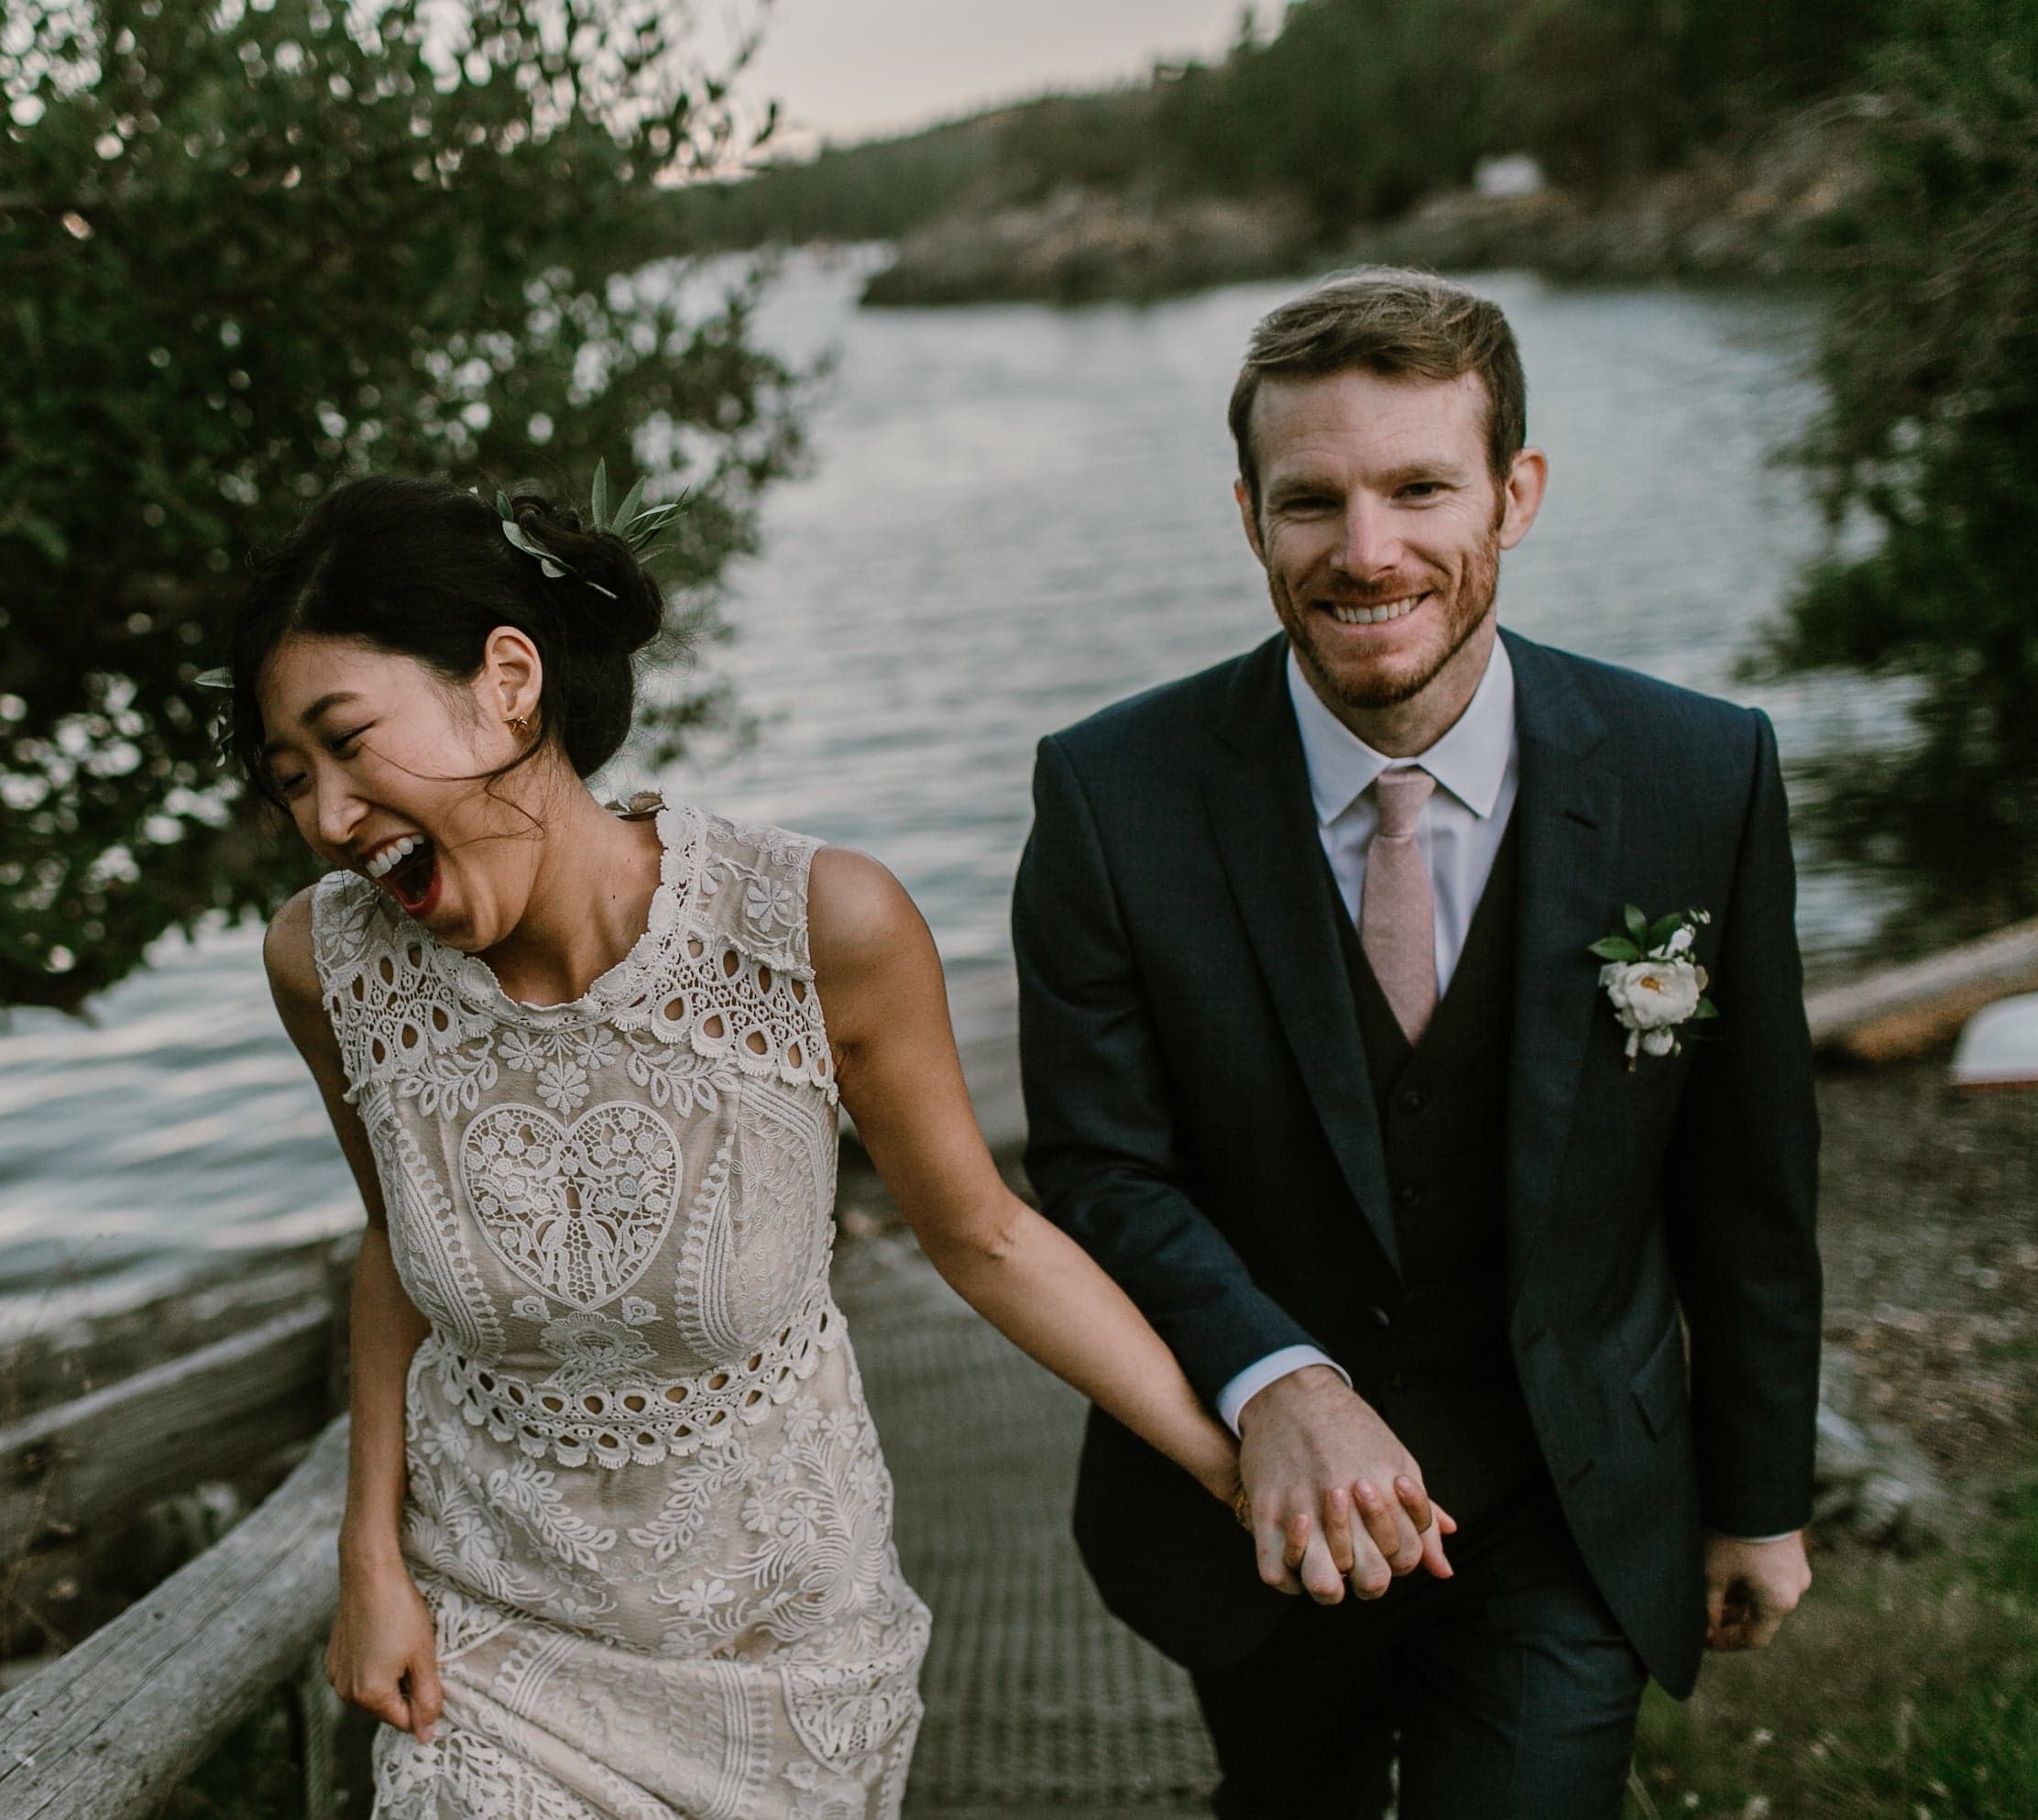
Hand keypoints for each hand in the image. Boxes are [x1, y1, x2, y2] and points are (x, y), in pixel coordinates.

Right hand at [328, 1553, 443, 1741]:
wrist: (369, 1574)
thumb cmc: (400, 1612)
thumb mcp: (424, 1657)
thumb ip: (427, 1699)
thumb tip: (427, 1735)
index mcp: (369, 1695)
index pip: (404, 1720)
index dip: (424, 1702)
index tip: (431, 1673)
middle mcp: (346, 1691)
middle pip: (387, 1706)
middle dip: (406, 1687)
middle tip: (417, 1653)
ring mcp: (336, 1673)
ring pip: (373, 1689)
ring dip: (390, 1675)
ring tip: (400, 1641)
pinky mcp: (333, 1657)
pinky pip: (359, 1673)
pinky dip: (374, 1663)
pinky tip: (383, 1636)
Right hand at [1237, 1364, 1455, 1603]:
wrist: (1292, 1392)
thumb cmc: (1350, 1427)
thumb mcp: (1397, 1462)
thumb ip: (1421, 1519)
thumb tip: (1443, 1570)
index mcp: (1385, 1492)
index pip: (1406, 1558)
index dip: (1398, 1559)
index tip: (1380, 1540)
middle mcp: (1347, 1505)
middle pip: (1372, 1580)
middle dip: (1369, 1579)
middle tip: (1356, 1559)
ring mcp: (1303, 1509)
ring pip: (1324, 1585)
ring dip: (1329, 1582)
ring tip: (1326, 1562)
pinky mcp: (1266, 1510)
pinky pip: (1275, 1572)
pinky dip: (1288, 1576)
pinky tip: (1297, 1556)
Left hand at [1704, 1531, 1810, 1650]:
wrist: (1753, 1490)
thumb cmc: (1730, 1534)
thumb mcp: (1713, 1573)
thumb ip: (1709, 1607)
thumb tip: (1705, 1630)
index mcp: (1779, 1602)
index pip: (1754, 1638)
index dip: (1728, 1642)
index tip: (1706, 1640)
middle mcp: (1796, 1589)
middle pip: (1761, 1616)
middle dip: (1732, 1618)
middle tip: (1705, 1615)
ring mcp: (1798, 1570)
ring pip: (1766, 1596)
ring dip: (1741, 1598)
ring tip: (1712, 1589)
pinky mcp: (1794, 1552)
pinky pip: (1772, 1577)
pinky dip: (1752, 1581)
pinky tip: (1728, 1569)